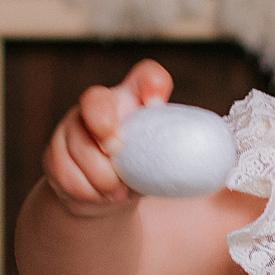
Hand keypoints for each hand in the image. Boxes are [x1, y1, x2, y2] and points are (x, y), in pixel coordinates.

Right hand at [43, 58, 174, 211]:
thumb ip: (180, 153)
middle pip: (95, 99)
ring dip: (101, 175)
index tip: (157, 103)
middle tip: (116, 150)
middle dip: (103, 123)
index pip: (146, 76)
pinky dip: (86, 190)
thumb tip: (219, 163)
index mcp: (135, 101)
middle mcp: (102, 106)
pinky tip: (99, 196)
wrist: (106, 197)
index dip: (151, 82)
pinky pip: (64, 171)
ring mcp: (73, 128)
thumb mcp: (164, 160)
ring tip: (117, 192)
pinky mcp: (55, 153)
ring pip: (79, 145)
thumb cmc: (143, 171)